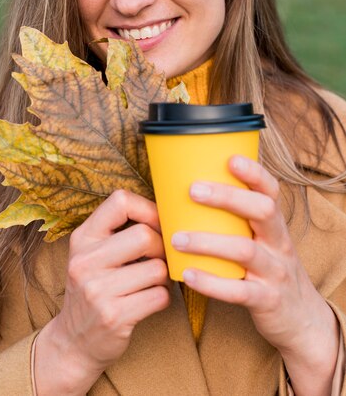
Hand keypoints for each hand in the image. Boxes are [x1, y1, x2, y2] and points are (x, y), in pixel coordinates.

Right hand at [35, 190, 169, 394]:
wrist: (73, 341)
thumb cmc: (94, 287)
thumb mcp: (92, 253)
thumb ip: (118, 230)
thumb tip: (166, 212)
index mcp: (82, 238)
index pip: (120, 201)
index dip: (148, 209)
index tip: (157, 224)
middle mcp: (85, 262)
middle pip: (144, 235)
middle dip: (161, 247)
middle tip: (159, 257)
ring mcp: (97, 291)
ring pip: (157, 269)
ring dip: (163, 276)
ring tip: (152, 281)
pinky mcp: (113, 317)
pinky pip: (159, 296)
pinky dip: (162, 298)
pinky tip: (149, 300)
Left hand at [171, 156, 338, 394]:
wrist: (301, 319)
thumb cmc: (267, 270)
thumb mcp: (262, 241)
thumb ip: (236, 221)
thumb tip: (186, 192)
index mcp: (275, 225)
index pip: (271, 191)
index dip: (254, 173)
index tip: (230, 159)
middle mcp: (279, 243)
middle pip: (262, 210)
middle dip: (228, 197)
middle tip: (193, 190)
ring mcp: (275, 272)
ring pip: (245, 251)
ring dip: (208, 242)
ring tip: (177, 238)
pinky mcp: (267, 300)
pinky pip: (239, 291)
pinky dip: (212, 283)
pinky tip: (188, 274)